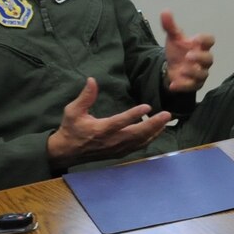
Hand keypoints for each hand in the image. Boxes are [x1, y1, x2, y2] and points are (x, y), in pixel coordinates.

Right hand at [45, 77, 171, 169]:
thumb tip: (92, 80)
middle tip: (166, 114)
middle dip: (153, 124)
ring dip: (154, 131)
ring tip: (165, 121)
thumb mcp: (73, 111)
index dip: (134, 115)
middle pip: (136, 134)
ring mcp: (117, 148)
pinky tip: (157, 131)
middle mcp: (111, 141)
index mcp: (100, 130)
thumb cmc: (71, 129)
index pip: (120, 122)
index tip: (147, 107)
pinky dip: (149, 139)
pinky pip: (138, 147)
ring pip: (140, 141)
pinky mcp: (119, 153)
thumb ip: (85, 97)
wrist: (67, 151)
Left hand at [161, 9, 214, 94]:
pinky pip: (192, 86)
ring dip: (193, 72)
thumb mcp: (173, 38)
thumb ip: (170, 26)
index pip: (209, 40)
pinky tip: (173, 84)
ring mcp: (200, 72)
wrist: (171, 67)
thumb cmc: (177, 50)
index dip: (205, 40)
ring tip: (181, 70)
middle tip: (188, 56)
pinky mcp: (194, 84)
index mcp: (200, 45)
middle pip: (209, 58)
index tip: (195, 39)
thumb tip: (165, 11)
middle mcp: (203, 59)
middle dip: (200, 57)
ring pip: (202, 74)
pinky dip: (183, 86)